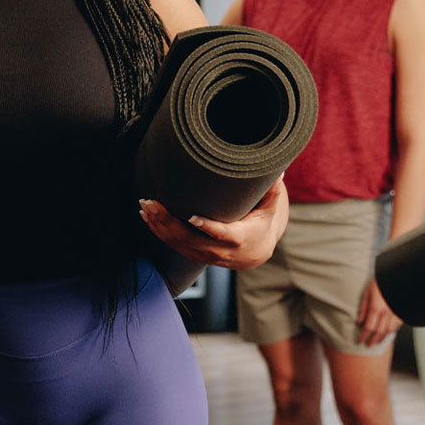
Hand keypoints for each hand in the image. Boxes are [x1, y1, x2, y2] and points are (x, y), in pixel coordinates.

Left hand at [138, 179, 288, 269]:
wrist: (256, 252)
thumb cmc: (262, 223)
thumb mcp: (271, 208)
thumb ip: (272, 189)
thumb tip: (278, 168)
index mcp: (239, 238)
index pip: (222, 235)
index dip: (208, 228)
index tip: (193, 218)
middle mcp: (219, 251)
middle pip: (191, 240)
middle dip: (169, 222)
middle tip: (154, 203)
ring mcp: (204, 256)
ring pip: (178, 244)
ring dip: (159, 226)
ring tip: (146, 206)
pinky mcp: (194, 255)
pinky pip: (173, 246)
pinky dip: (158, 233)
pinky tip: (147, 218)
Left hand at [356, 277, 401, 347]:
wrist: (398, 275)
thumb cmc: (381, 281)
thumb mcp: (368, 291)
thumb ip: (363, 307)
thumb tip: (359, 321)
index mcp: (376, 307)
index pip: (368, 327)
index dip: (363, 336)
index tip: (359, 340)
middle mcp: (387, 312)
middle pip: (378, 332)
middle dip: (372, 340)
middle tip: (367, 345)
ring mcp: (396, 313)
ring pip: (389, 331)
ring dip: (382, 338)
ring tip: (377, 342)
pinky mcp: (402, 312)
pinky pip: (397, 325)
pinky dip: (391, 331)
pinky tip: (387, 332)